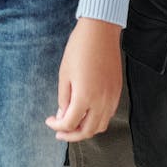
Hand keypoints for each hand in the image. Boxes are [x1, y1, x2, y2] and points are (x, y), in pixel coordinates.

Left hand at [46, 18, 121, 141]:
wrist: (100, 31)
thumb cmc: (79, 49)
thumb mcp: (64, 75)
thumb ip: (64, 99)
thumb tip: (63, 116)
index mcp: (85, 97)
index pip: (70, 123)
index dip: (57, 126)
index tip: (50, 121)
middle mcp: (101, 101)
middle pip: (87, 131)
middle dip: (71, 134)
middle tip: (60, 132)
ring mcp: (112, 97)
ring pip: (101, 126)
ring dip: (86, 130)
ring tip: (73, 124)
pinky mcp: (117, 91)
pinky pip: (108, 114)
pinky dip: (97, 120)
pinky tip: (87, 113)